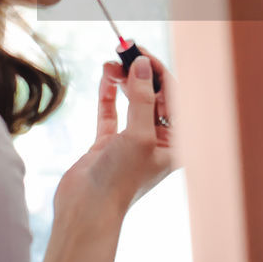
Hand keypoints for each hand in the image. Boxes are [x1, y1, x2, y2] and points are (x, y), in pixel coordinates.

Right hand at [56, 47, 177, 218]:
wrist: (86, 210)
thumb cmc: (120, 180)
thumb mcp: (139, 135)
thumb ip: (143, 98)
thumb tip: (143, 64)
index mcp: (176, 144)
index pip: (174, 98)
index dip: (159, 72)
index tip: (143, 52)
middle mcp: (157, 141)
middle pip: (153, 96)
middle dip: (140, 73)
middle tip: (124, 51)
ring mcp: (132, 141)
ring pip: (132, 101)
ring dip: (122, 81)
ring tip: (109, 63)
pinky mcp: (108, 144)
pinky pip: (111, 112)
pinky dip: (108, 94)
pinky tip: (105, 78)